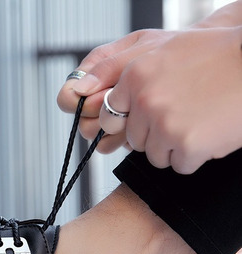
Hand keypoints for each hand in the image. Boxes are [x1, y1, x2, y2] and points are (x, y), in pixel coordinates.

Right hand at [57, 29, 175, 153]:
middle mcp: (98, 99)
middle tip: (130, 107)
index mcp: (95, 75)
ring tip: (140, 116)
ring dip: (116, 132)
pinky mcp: (123, 134)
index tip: (105, 96)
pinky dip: (125, 139)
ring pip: (96, 139)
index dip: (82, 103)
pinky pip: (112, 146)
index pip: (68, 99)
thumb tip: (79, 88)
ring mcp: (111, 119)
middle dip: (104, 119)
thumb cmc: (172, 50)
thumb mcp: (141, 50)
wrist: (202, 63)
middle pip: (82, 124)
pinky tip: (144, 127)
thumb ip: (107, 65)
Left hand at [99, 27, 241, 172]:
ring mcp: (165, 124)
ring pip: (154, 155)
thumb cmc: (215, 55)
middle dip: (154, 133)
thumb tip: (79, 89)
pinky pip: (179, 165)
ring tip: (199, 119)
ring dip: (175, 145)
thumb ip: (118, 67)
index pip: (110, 117)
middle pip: (133, 139)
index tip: (152, 112)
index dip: (132, 119)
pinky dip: (195, 156)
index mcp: (135, 74)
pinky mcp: (186, 145)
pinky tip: (209, 132)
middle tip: (184, 112)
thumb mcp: (163, 47)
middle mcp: (145, 99)